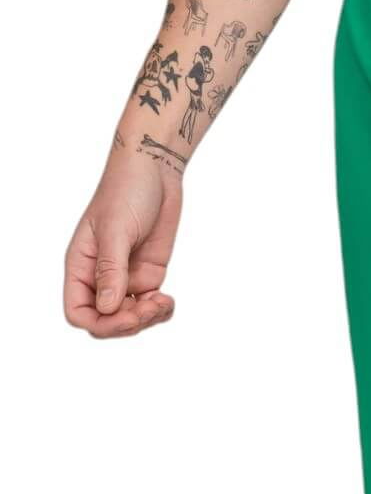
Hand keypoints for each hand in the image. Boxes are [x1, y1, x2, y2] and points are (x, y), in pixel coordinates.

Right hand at [64, 147, 182, 338]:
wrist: (154, 170)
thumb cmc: (126, 190)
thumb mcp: (116, 230)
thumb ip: (111, 270)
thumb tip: (107, 308)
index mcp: (81, 265)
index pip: (78, 312)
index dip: (100, 324)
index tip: (126, 315)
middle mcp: (100, 276)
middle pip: (106, 320)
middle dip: (129, 323)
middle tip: (151, 306)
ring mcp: (126, 277)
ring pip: (130, 318)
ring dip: (148, 319)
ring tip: (163, 301)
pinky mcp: (148, 274)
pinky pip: (150, 306)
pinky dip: (161, 311)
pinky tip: (168, 301)